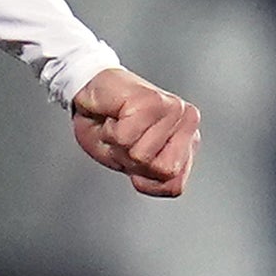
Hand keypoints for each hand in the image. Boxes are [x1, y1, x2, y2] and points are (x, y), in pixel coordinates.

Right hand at [70, 67, 199, 197]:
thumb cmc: (108, 123)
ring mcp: (173, 110)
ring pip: (142, 156)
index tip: (134, 155)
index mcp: (187, 141)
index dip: (144, 179)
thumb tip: (168, 172)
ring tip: (120, 125)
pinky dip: (111, 132)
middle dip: (133, 162)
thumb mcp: (131, 164)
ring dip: (119, 145)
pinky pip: (126, 138)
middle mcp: (187, 122)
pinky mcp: (153, 101)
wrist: (88, 89)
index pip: (174, 186)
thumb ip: (156, 176)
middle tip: (126, 139)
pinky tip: (115, 116)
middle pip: (162, 171)